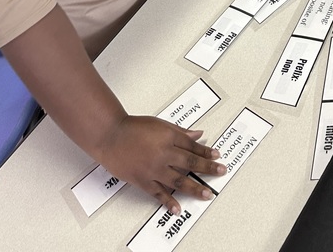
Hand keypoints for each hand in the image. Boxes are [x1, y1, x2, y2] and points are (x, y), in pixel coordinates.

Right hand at [96, 117, 225, 214]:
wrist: (111, 136)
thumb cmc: (133, 127)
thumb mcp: (160, 124)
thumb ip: (179, 132)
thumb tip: (197, 134)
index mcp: (169, 137)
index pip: (193, 146)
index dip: (207, 151)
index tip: (217, 155)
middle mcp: (164, 154)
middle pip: (190, 162)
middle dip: (208, 168)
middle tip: (221, 172)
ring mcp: (154, 169)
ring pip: (179, 180)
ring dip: (194, 188)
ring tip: (206, 194)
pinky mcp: (143, 180)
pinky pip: (158, 193)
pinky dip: (169, 202)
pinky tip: (178, 208)